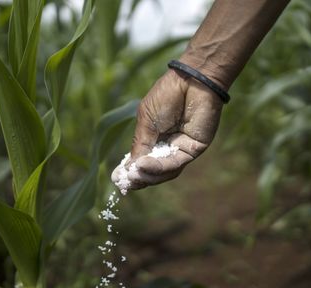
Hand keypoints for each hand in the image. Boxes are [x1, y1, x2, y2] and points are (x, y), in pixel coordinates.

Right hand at [112, 68, 222, 189]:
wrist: (190, 81)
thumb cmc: (166, 96)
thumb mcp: (146, 122)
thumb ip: (140, 146)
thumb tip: (128, 171)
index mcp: (155, 138)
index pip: (143, 161)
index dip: (131, 171)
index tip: (117, 179)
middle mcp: (168, 147)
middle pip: (154, 171)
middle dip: (139, 178)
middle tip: (126, 182)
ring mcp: (181, 149)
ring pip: (165, 172)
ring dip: (148, 175)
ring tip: (134, 174)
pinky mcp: (193, 150)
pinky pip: (175, 163)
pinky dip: (159, 167)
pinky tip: (144, 164)